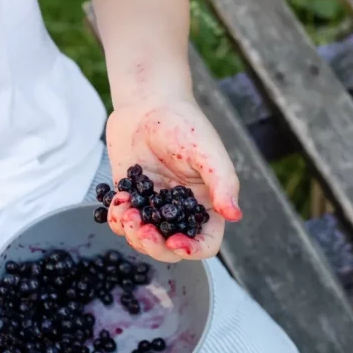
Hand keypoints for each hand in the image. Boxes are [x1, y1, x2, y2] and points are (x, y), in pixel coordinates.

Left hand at [105, 97, 240, 262]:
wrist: (147, 102)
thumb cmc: (184, 121)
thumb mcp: (206, 150)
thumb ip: (222, 182)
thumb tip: (235, 215)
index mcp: (206, 204)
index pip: (206, 242)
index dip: (193, 250)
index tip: (175, 242)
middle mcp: (180, 210)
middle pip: (170, 248)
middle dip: (154, 245)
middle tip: (141, 228)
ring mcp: (153, 205)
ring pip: (143, 239)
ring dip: (132, 233)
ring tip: (126, 210)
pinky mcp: (130, 197)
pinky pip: (122, 220)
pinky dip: (118, 218)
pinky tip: (119, 201)